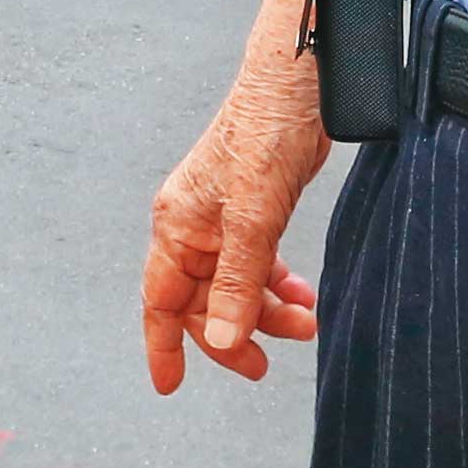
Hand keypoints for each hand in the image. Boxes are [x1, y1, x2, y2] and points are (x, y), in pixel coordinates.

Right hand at [140, 54, 330, 392]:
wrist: (298, 81)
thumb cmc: (266, 133)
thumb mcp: (254, 220)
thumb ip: (236, 284)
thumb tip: (221, 341)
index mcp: (177, 226)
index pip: (160, 301)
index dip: (164, 346)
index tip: (170, 386)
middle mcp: (193, 224)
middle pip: (201, 300)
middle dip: (233, 334)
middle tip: (266, 365)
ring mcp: (222, 217)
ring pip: (234, 284)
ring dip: (266, 310)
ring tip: (307, 323)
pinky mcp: (252, 207)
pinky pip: (255, 263)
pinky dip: (276, 284)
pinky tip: (301, 294)